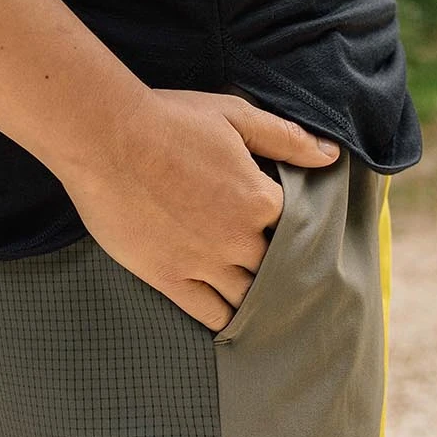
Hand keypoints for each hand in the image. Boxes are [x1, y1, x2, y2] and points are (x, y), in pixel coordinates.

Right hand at [54, 87, 340, 332]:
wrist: (106, 139)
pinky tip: (232, 318)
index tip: (289, 226)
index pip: (297, 226)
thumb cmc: (170, 120)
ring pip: (248, 297)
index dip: (295, 226)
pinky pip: (210, 315)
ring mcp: (202, 263)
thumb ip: (286, 138)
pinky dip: (226, 320)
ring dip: (258, 297)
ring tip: (263, 299)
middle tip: (282, 269)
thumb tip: (331, 155)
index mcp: (259, 199)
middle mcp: (237, 238)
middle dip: (281, 267)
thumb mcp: (235, 116)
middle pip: (276, 268)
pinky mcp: (169, 277)